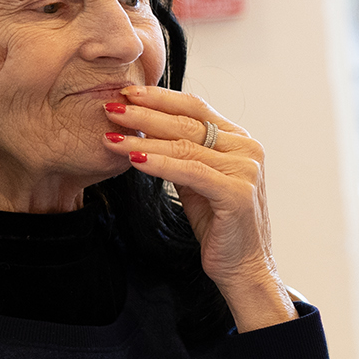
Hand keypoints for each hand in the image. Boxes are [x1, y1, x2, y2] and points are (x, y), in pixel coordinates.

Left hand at [102, 85, 294, 331]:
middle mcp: (248, 150)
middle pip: (189, 122)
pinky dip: (159, 163)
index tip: (127, 92)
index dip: (160, 98)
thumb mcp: (198, 181)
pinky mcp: (236, 193)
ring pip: (185, 145)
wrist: (243, 266)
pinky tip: (134, 159)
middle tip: (111, 106)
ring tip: (111, 136)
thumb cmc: (220, 225)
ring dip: (142, 138)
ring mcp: (246, 170)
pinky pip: (189, 171)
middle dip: (145, 113)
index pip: (197, 108)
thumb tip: (145, 128)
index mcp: (241, 141)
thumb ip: (184, 154)